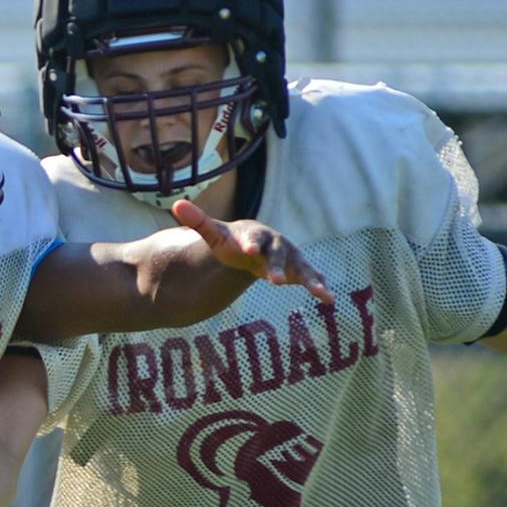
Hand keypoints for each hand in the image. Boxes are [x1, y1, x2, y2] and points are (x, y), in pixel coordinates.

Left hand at [171, 198, 332, 302]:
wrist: (252, 244)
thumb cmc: (231, 241)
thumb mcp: (214, 234)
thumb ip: (198, 222)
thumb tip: (176, 205)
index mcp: (255, 235)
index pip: (253, 238)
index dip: (251, 244)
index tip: (248, 250)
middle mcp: (276, 243)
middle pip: (277, 254)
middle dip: (276, 266)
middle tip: (273, 281)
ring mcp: (290, 256)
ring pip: (301, 267)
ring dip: (309, 279)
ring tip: (318, 292)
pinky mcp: (298, 269)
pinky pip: (311, 277)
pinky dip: (320, 286)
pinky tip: (329, 300)